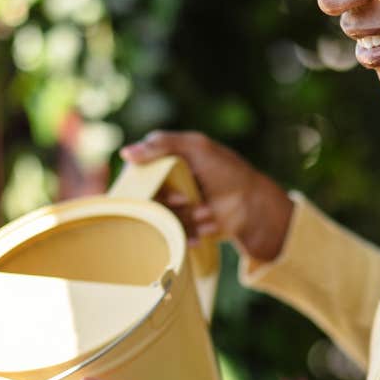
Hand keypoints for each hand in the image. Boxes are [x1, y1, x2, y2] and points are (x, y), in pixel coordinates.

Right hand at [123, 131, 293, 262]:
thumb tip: (125, 153)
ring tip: (206, 212)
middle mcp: (165, 184)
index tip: (172, 192)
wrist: (254, 206)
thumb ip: (162, 144)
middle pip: (146, 200)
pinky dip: (188, 233)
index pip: (138, 174)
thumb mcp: (197, 148)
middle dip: (170, 204)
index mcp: (164, 162)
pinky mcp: (182, 226)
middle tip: (188, 201)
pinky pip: (171, 235)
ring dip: (183, 217)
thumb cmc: (228, 171)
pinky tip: (206, 227)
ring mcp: (174, 207)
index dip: (149, 185)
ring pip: (158, 219)